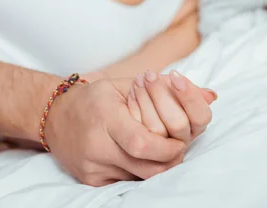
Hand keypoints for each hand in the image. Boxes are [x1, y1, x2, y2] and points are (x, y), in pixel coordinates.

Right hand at [44, 78, 187, 185]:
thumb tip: (212, 95)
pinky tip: (137, 159)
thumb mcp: (125, 84)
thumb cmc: (94, 98)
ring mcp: (92, 166)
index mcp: (106, 117)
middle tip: (176, 150)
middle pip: (146, 168)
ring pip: (138, 179)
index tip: (179, 141)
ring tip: (160, 153)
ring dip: (156, 168)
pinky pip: (124, 183)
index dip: (167, 146)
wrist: (54, 117)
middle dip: (169, 162)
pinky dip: (137, 173)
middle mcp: (97, 145)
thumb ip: (168, 89)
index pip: (143, 141)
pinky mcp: (90, 180)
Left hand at [127, 70, 216, 144]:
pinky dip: (134, 109)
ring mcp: (162, 152)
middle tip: (149, 73)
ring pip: (157, 129)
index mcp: (194, 126)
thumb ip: (188, 91)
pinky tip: (130, 91)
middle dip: (162, 93)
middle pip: (179, 123)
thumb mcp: (169, 88)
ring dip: (146, 98)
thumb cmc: (151, 95)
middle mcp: (181, 142)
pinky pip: (139, 135)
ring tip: (138, 78)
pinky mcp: (142, 155)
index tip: (174, 75)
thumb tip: (211, 96)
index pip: (201, 116)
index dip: (190, 96)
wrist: (122, 107)